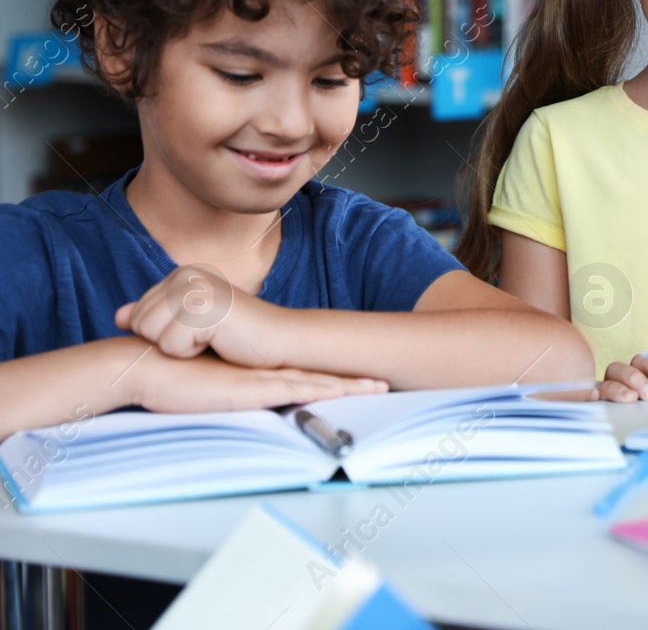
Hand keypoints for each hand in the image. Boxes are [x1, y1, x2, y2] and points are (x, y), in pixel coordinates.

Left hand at [115, 263, 279, 366]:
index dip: (165, 334)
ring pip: (150, 334)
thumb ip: (155, 316)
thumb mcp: (190, 324)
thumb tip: (118, 317)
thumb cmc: (238, 337)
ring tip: (211, 338)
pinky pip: (170, 345)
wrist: (281, 342)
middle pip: (139, 323)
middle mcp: (186, 274)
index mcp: (182, 273)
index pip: (138, 314)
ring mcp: (194, 287)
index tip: (200, 331)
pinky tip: (218, 341)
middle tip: (206, 337)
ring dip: (179, 348)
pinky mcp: (202, 307)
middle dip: (168, 341)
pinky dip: (191, 353)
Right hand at [129, 349, 384, 412]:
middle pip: (321, 373)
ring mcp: (261, 378)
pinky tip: (344, 391)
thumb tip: (231, 396)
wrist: (145, 366)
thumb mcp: (207, 388)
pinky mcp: (252, 387)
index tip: (363, 378)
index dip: (335, 375)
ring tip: (381, 386)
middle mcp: (266, 372)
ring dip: (350, 385)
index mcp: (258, 374)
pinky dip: (322, 390)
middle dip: (355, 378)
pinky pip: (295, 389)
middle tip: (387, 380)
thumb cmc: (169, 378)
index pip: (306, 373)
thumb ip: (224, 389)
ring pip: (317, 380)